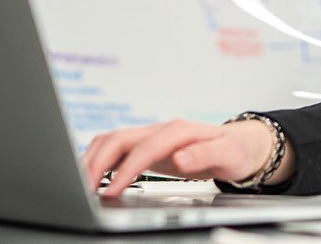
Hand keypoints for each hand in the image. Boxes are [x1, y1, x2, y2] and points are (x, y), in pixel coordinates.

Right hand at [82, 119, 293, 196]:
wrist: (240, 145)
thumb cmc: (235, 150)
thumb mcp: (228, 155)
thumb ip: (204, 155)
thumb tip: (180, 158)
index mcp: (178, 131)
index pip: (143, 149)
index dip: (125, 170)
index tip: (112, 190)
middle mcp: (160, 130)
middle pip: (117, 139)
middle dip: (96, 163)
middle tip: (83, 189)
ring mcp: (151, 137)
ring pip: (110, 142)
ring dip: (92, 160)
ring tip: (80, 185)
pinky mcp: (145, 147)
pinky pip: (114, 150)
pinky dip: (97, 161)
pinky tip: (90, 178)